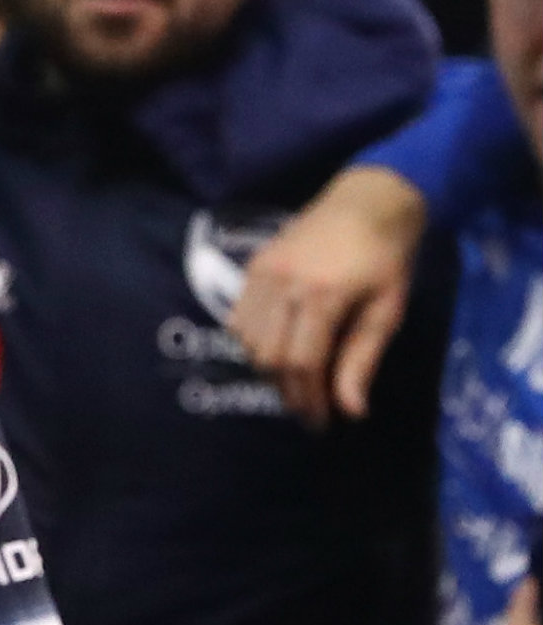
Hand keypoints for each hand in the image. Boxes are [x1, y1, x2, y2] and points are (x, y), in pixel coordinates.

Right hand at [229, 163, 425, 427]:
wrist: (366, 202)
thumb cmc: (387, 258)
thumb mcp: (387, 311)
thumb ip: (362, 360)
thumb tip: (350, 411)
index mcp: (322, 295)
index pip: (301, 362)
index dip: (309, 400)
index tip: (321, 422)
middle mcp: (283, 283)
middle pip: (269, 356)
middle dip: (286, 390)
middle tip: (308, 409)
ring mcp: (261, 272)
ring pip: (247, 340)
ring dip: (268, 368)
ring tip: (294, 382)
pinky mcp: (251, 266)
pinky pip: (238, 317)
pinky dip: (252, 342)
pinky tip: (276, 349)